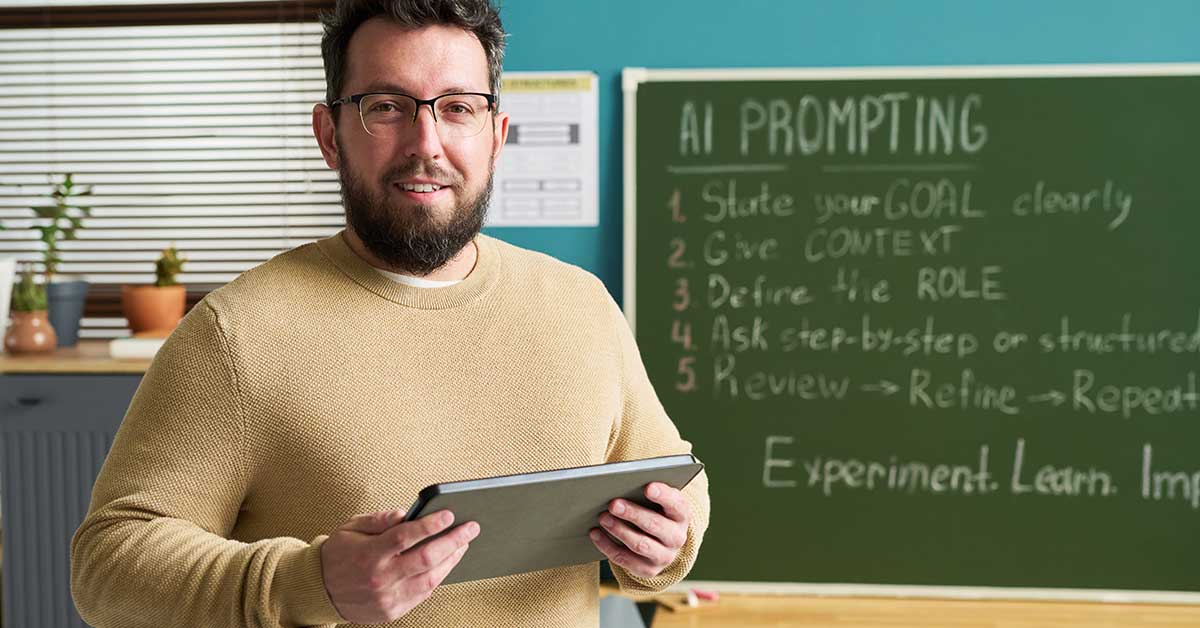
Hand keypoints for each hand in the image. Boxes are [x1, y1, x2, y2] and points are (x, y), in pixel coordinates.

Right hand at [320, 509, 478, 622]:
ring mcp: (387, 597)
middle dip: (453, 541)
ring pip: (430, 578)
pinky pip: (423, 593)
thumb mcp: (351, 529)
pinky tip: (447, 562)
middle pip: (425, 558)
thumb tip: (406, 513)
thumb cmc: (338, 554)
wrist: (320, 591)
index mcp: (368, 554)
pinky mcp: (392, 611)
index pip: (405, 537)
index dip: (429, 525)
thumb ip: (380, 520)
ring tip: (463, 544)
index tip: (449, 514)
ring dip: (452, 560)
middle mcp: (380, 578)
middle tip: (471, 528)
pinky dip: (438, 576)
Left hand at [589, 482, 690, 578]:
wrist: (661, 541)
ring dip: (619, 530)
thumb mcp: (658, 499)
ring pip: (640, 544)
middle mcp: (677, 538)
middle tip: (613, 504)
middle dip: (633, 514)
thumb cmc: (655, 510)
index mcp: (682, 515)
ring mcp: (664, 556)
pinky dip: (607, 545)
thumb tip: (622, 481)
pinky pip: (625, 559)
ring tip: (602, 517)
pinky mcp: (648, 570)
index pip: (677, 504)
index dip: (663, 496)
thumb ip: (647, 490)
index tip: (648, 487)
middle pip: (655, 525)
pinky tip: (595, 533)